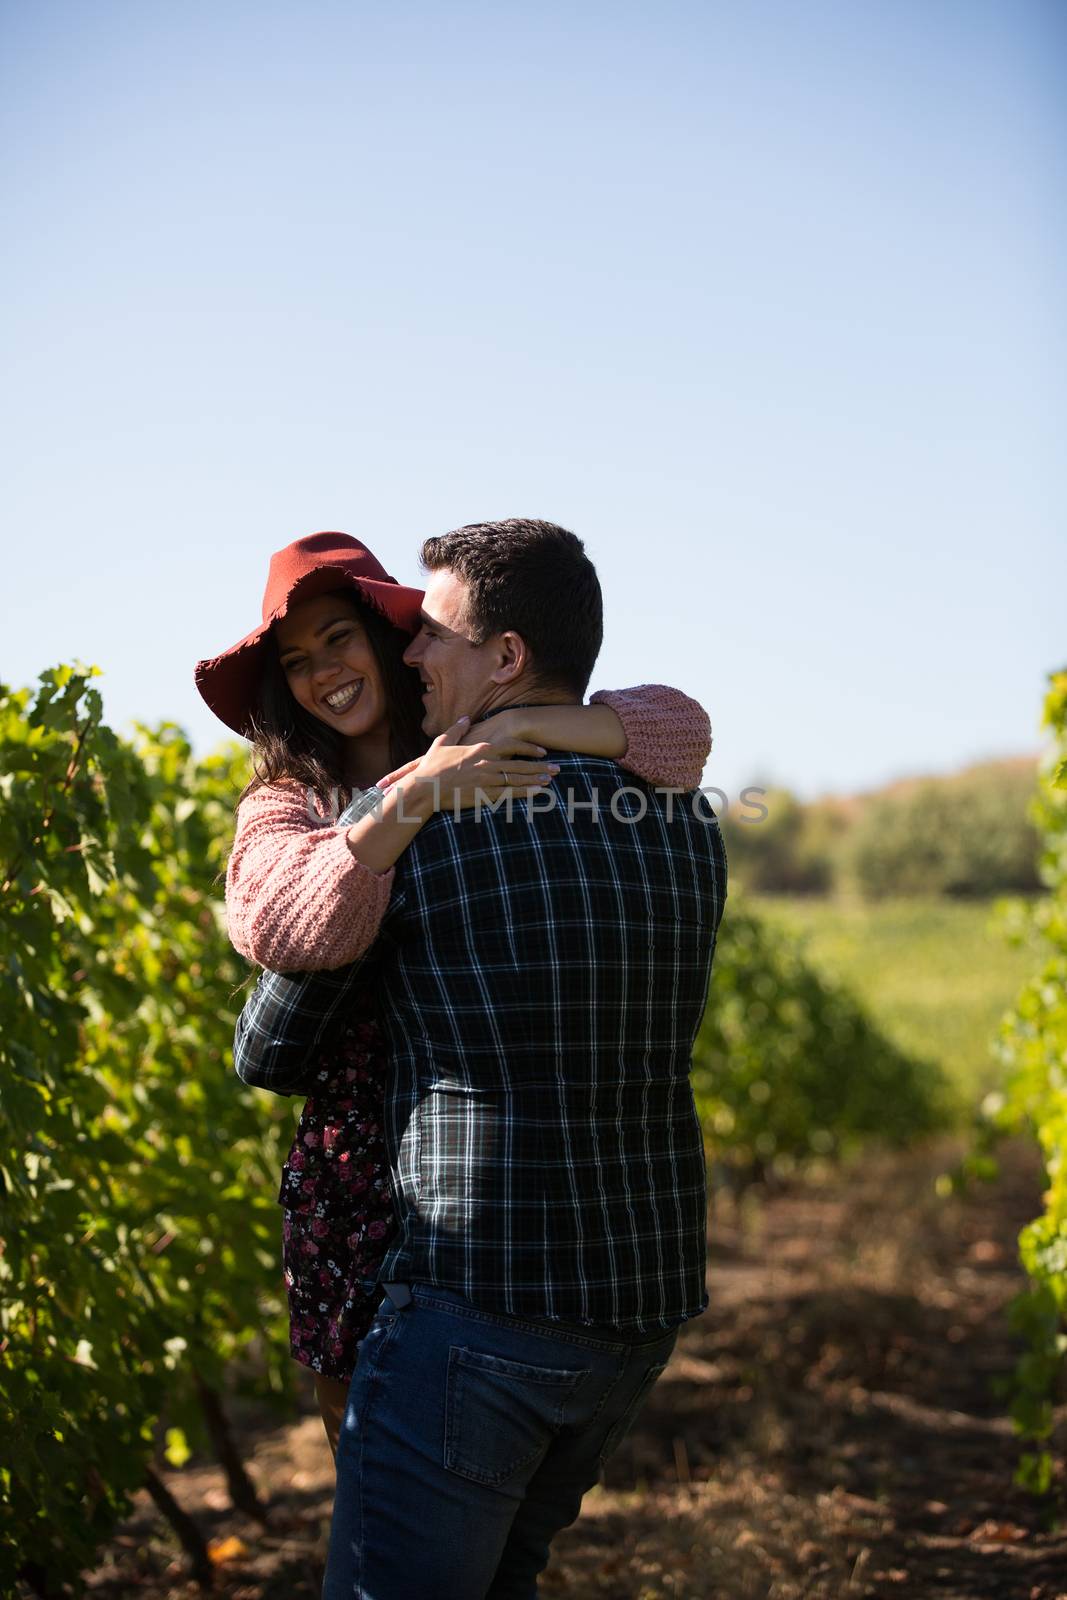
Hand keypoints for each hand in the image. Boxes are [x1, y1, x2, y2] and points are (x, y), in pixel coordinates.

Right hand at [394, 717, 558, 811]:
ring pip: (518, 779)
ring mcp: (487, 780)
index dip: (529, 748)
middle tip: (557, 768)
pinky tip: (538, 794)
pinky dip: (525, 793)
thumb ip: (457, 730)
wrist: (424, 788)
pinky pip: (510, 794)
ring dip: (536, 780)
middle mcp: (488, 763)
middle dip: (540, 766)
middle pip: (520, 763)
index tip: (542, 751)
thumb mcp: (442, 743)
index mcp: (480, 749)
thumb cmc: (432, 766)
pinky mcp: (484, 796)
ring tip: (551, 781)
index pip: (512, 744)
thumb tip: (465, 718)